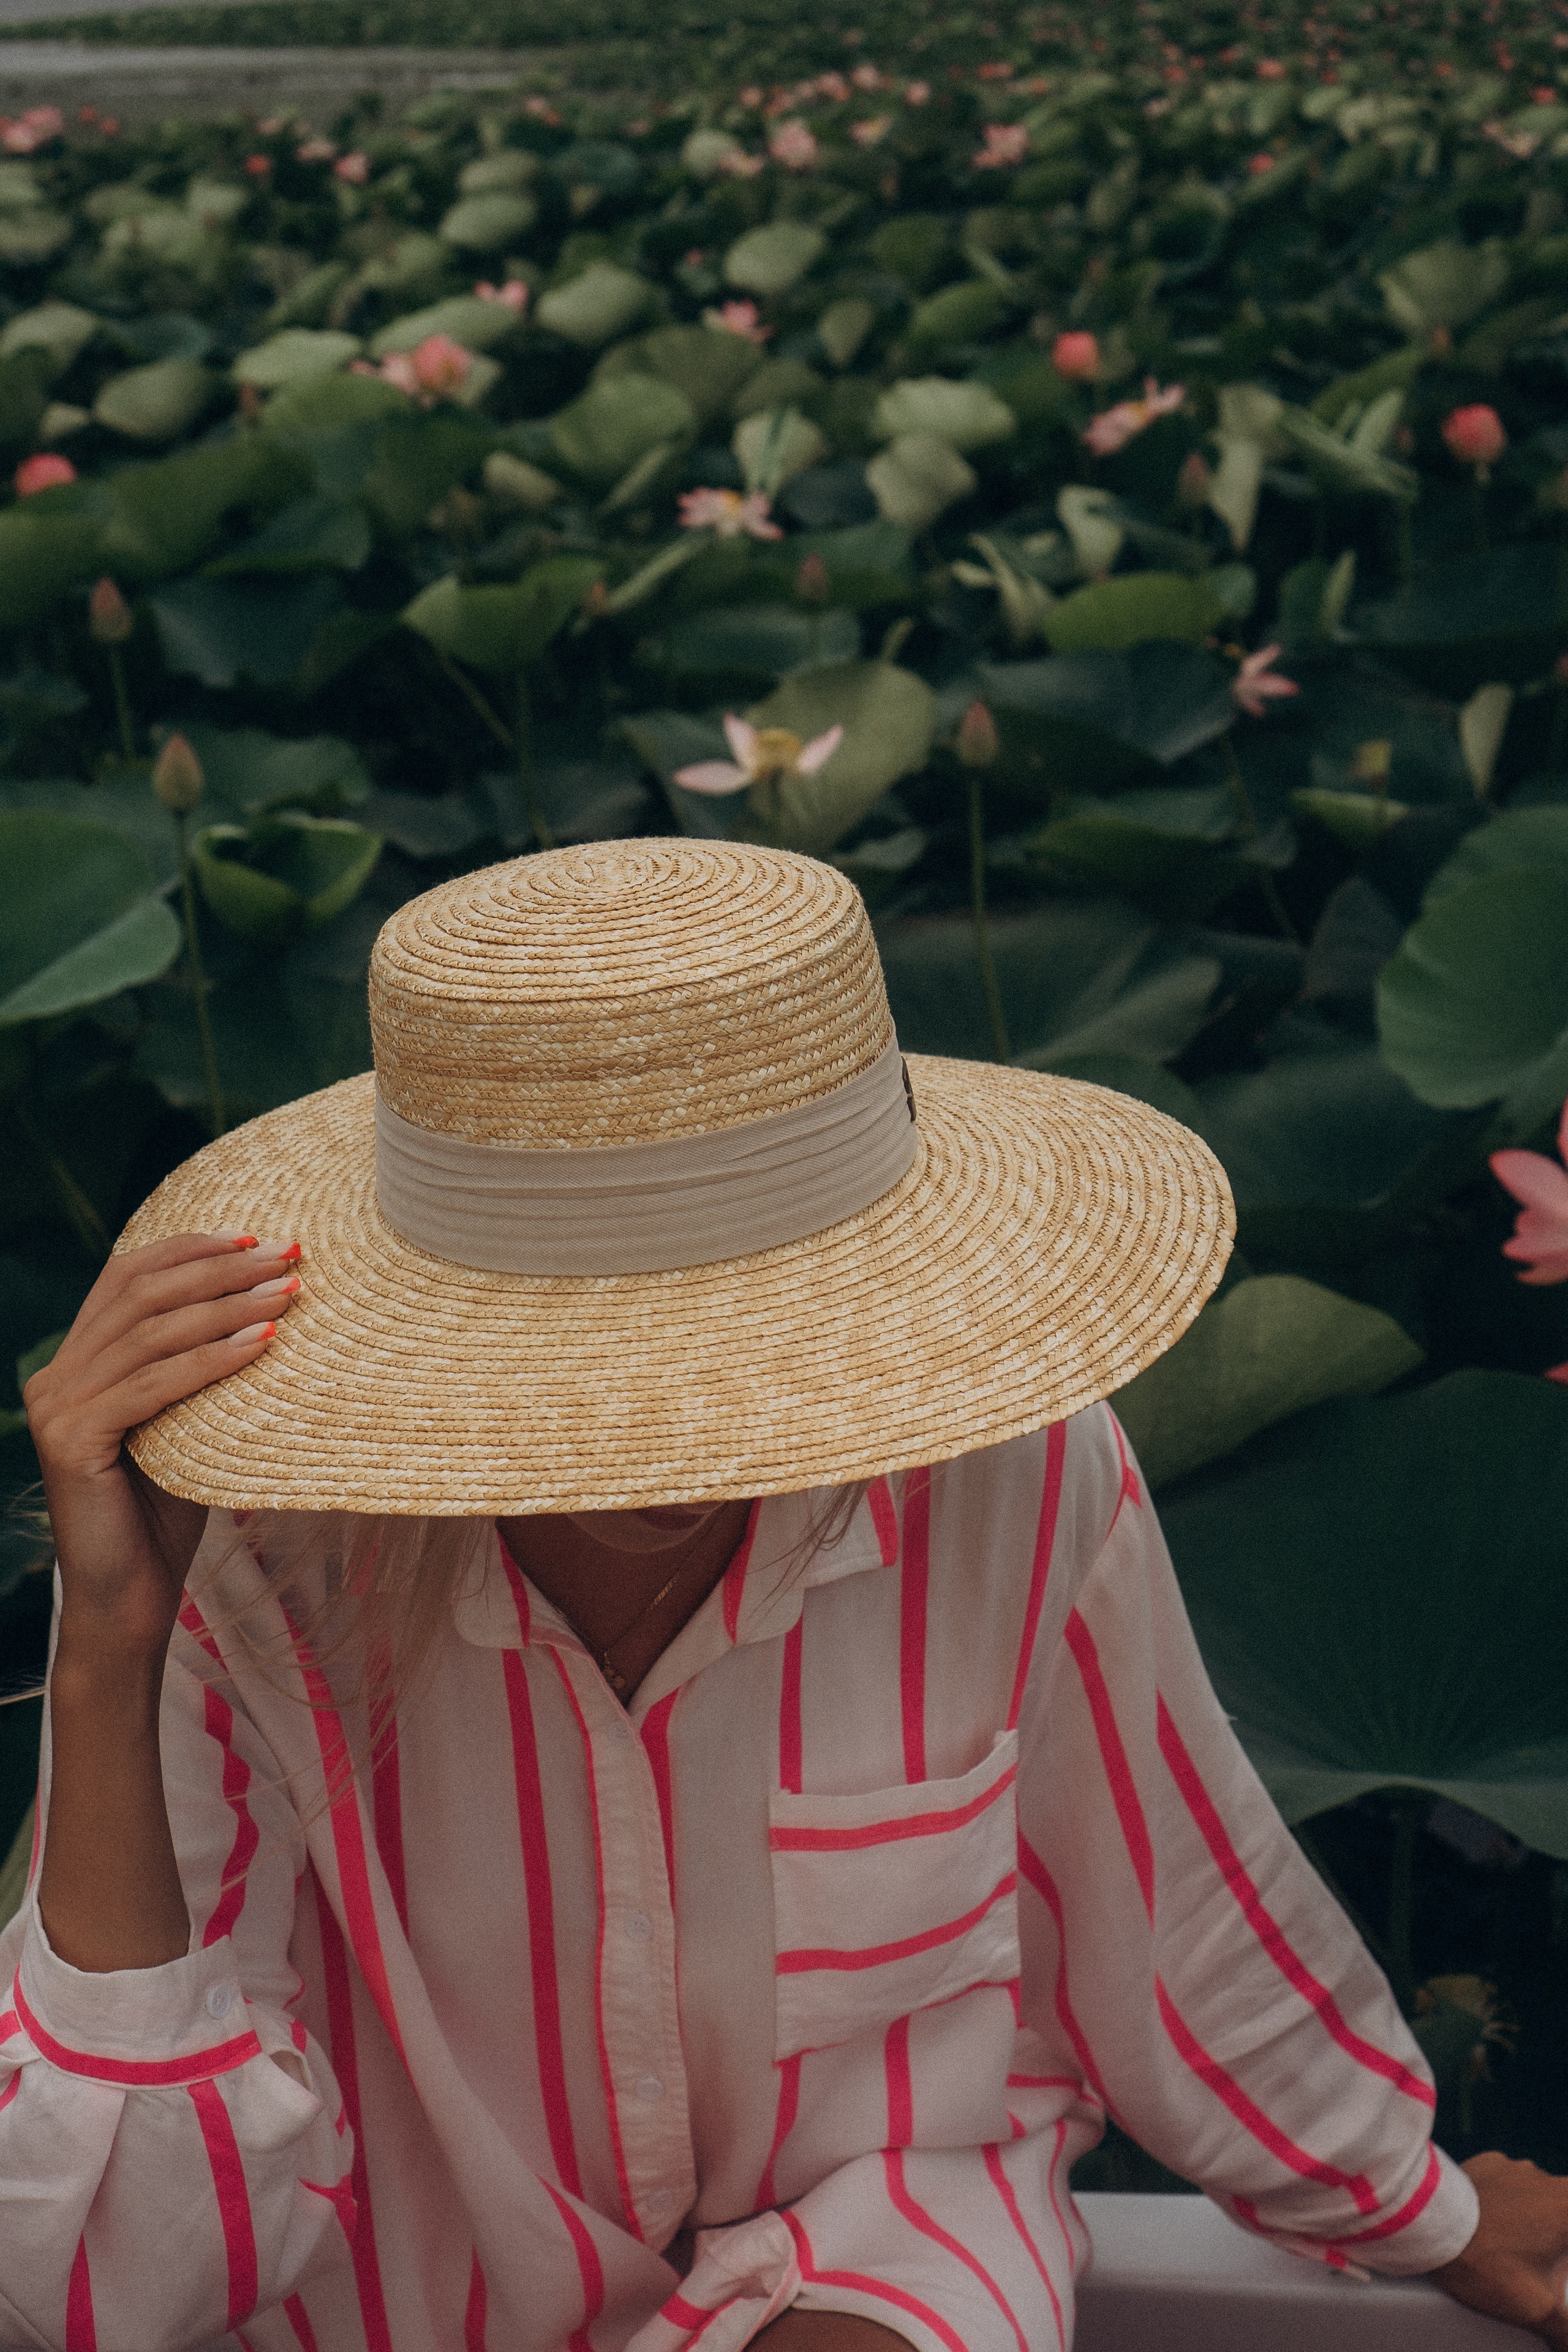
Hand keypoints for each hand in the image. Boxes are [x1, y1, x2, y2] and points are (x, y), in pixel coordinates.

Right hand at [25, 1230, 299, 1665]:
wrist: (128, 1601)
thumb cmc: (164, 1515)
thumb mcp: (185, 1424)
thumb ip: (199, 1370)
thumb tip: (272, 1308)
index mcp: (76, 1361)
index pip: (128, 1276)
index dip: (191, 1247)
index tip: (258, 1236)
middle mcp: (56, 1376)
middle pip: (143, 1293)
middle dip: (221, 1268)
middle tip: (289, 1256)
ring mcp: (58, 1408)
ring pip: (152, 1333)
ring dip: (228, 1306)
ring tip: (289, 1294)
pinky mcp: (73, 1441)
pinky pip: (153, 1385)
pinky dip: (210, 1360)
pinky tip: (261, 1346)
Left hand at [1432, 2152, 1567, 2345]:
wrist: (1430, 2225)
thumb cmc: (1488, 2265)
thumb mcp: (1538, 2309)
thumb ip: (1565, 2330)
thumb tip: (1566, 2344)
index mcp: (1566, 2207)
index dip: (1564, 2252)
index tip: (1557, 2262)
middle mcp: (1545, 2178)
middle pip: (1559, 2213)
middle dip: (1552, 2240)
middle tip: (1535, 2262)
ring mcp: (1513, 2166)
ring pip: (1533, 2197)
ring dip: (1528, 2220)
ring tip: (1508, 2248)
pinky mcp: (1484, 2163)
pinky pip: (1503, 2184)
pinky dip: (1500, 2202)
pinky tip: (1486, 2226)